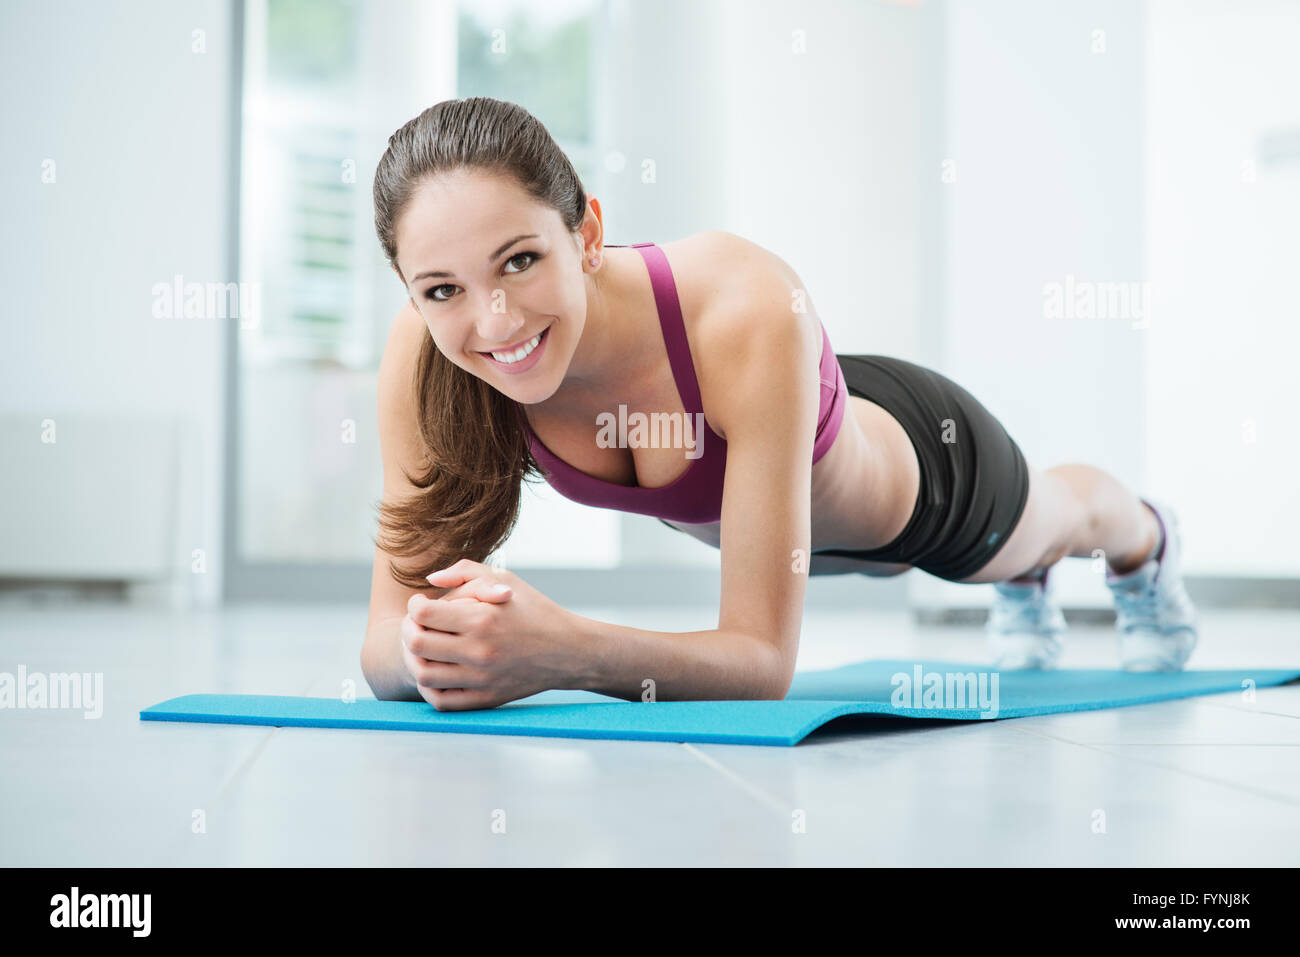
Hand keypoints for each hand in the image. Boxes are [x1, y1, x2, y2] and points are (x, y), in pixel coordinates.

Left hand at [399, 559, 580, 710]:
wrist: (569, 651)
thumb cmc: (535, 610)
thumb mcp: (505, 579)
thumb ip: (464, 572)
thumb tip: (429, 581)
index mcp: (482, 618)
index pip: (422, 613)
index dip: (414, 605)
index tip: (422, 604)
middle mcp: (479, 650)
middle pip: (416, 644)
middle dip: (408, 630)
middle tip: (416, 624)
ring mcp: (482, 678)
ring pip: (423, 674)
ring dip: (414, 659)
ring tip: (424, 647)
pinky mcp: (485, 699)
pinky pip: (441, 701)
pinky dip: (428, 687)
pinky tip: (435, 670)